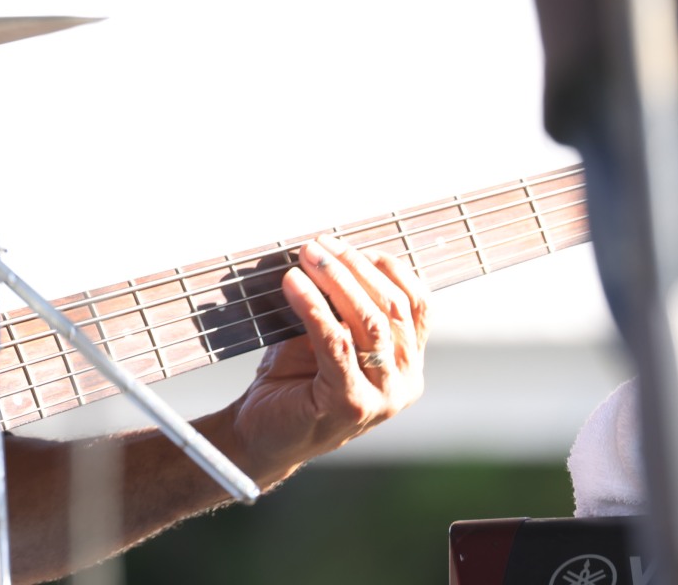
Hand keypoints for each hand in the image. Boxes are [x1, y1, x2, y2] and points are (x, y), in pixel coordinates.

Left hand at [224, 235, 429, 485]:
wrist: (261, 433)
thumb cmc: (294, 380)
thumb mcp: (327, 335)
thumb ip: (341, 305)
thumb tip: (332, 251)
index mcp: (407, 363)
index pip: (416, 304)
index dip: (386, 268)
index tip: (348, 246)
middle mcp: (404, 382)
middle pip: (391, 308)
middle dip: (353, 267)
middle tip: (318, 244)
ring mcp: (382, 397)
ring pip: (368, 323)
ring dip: (335, 280)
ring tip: (306, 255)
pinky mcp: (350, 405)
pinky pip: (336, 343)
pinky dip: (313, 307)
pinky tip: (293, 284)